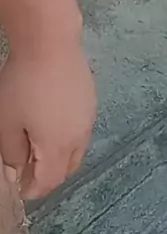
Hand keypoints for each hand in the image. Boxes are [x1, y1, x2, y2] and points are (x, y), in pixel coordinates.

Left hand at [0, 44, 95, 199]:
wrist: (50, 43)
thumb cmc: (23, 83)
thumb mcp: (6, 122)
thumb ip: (12, 153)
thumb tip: (16, 172)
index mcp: (59, 147)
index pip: (49, 181)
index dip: (33, 190)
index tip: (19, 189)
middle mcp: (80, 137)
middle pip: (67, 170)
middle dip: (48, 176)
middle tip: (27, 171)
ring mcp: (88, 118)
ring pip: (76, 150)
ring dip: (59, 156)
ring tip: (38, 146)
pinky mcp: (90, 101)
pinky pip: (80, 131)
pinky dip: (67, 138)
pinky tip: (51, 122)